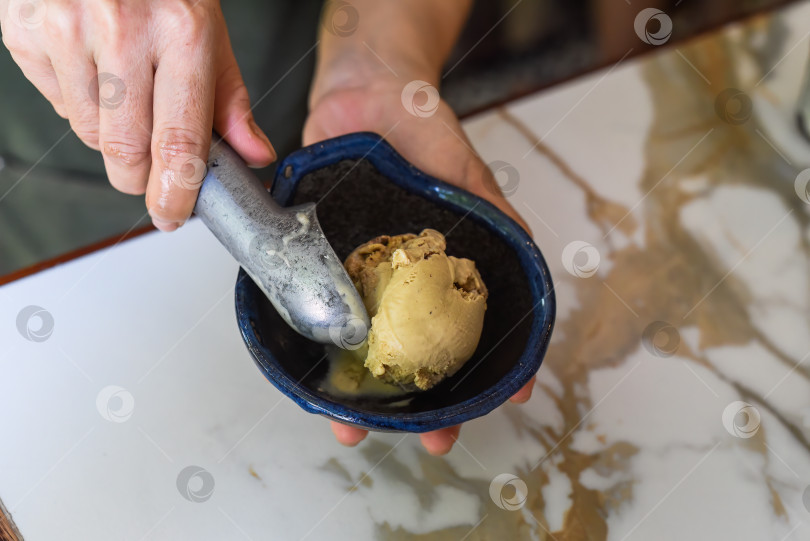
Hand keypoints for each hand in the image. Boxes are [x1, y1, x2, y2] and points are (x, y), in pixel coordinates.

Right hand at [0, 0, 275, 230]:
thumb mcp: (208, 30)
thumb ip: (229, 100)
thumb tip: (254, 155)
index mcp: (181, 34)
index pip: (179, 142)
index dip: (175, 194)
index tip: (172, 216)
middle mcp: (122, 32)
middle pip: (126, 151)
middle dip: (140, 174)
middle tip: (150, 161)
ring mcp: (67, 30)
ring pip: (87, 133)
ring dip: (109, 134)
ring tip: (122, 89)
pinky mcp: (25, 30)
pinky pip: (54, 102)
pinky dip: (76, 101)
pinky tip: (90, 66)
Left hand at [304, 64, 535, 454]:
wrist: (363, 90)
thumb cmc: (422, 127)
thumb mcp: (467, 174)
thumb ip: (494, 216)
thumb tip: (526, 255)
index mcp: (444, 271)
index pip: (471, 333)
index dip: (488, 372)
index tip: (504, 403)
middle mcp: (403, 284)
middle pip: (415, 359)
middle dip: (423, 408)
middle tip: (430, 440)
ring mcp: (361, 279)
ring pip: (362, 350)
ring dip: (362, 396)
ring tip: (355, 427)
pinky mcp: (321, 265)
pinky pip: (315, 315)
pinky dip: (315, 352)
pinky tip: (314, 379)